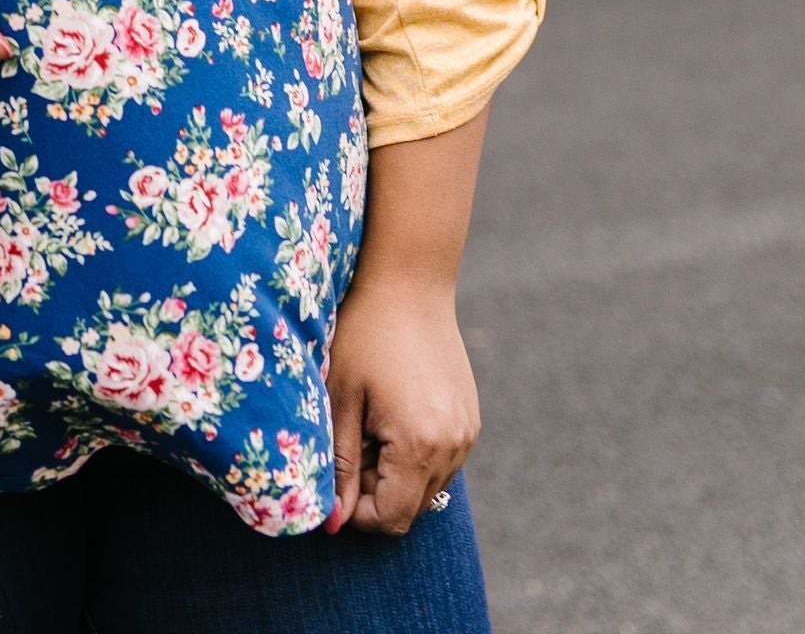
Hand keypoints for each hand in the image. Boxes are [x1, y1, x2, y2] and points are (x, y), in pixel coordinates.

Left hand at [326, 275, 479, 534]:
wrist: (409, 281)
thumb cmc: (366, 333)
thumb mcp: (341, 398)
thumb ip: (339, 465)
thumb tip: (334, 523)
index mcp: (419, 445)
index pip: (391, 519)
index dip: (356, 511)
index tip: (336, 474)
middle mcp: (453, 446)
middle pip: (410, 508)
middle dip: (375, 491)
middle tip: (350, 441)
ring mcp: (467, 433)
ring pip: (427, 487)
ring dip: (395, 473)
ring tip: (371, 422)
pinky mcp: (470, 419)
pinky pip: (441, 460)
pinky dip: (415, 454)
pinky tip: (393, 412)